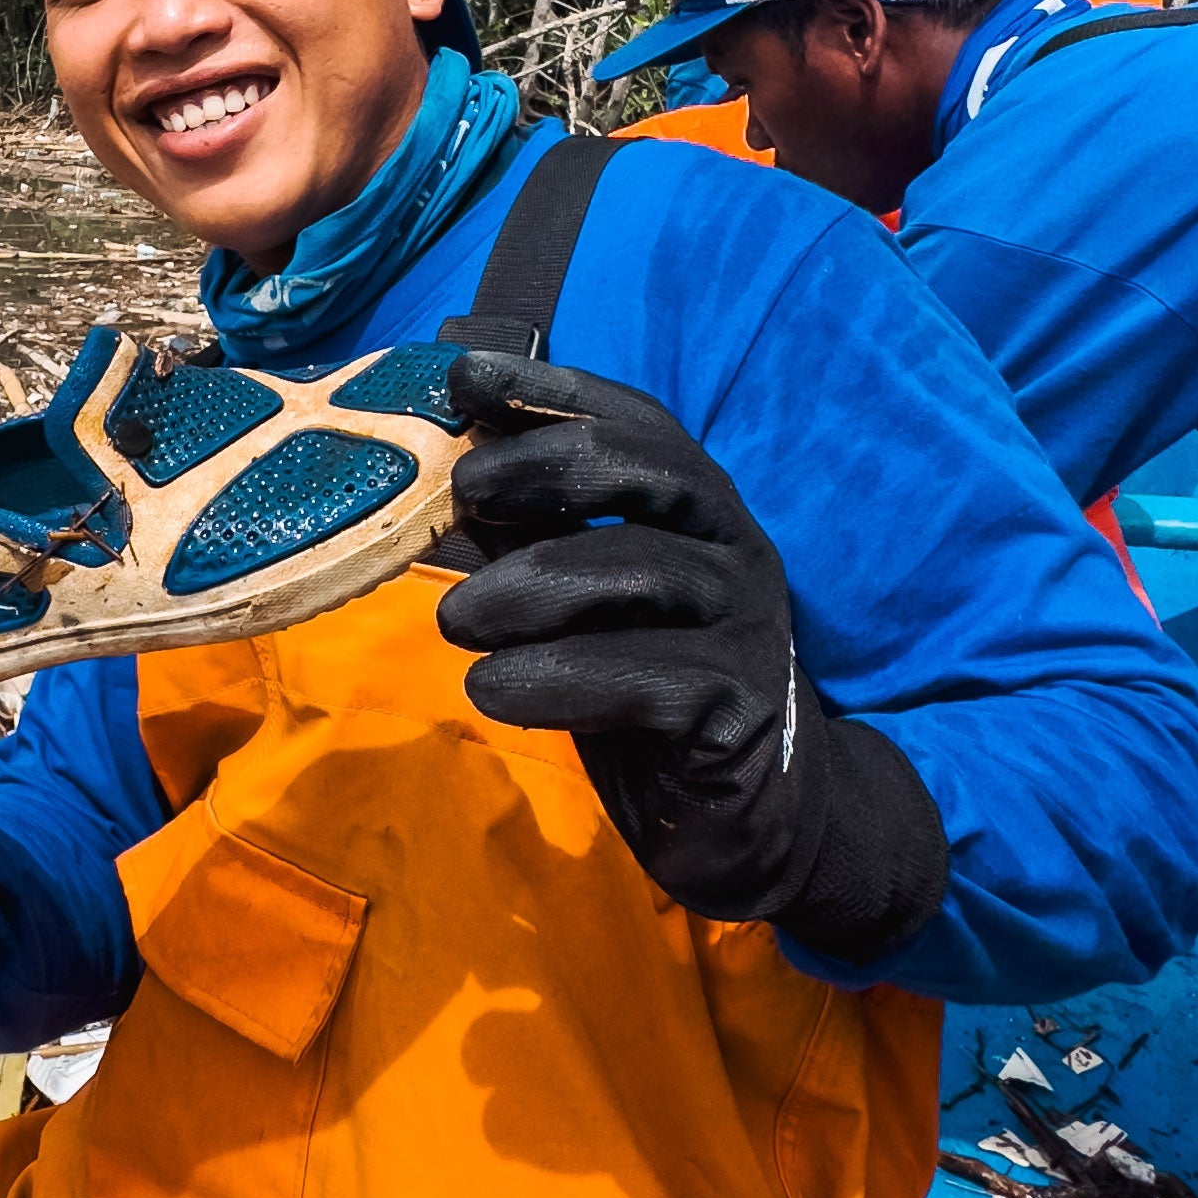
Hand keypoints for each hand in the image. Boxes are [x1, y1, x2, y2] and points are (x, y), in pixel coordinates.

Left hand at [433, 354, 947, 961]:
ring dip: (535, 586)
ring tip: (455, 622)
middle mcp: (733, 551)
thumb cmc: (652, 698)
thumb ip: (532, 540)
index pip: (636, 425)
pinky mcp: (742, 711)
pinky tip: (494, 691)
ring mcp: (748, 628)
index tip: (466, 376)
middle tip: (463, 492)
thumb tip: (442, 475)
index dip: (552, 390)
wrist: (755, 821)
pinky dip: (563, 678)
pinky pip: (654, 677)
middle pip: (650, 471)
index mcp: (697, 513)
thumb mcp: (584, 609)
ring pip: (646, 570)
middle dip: (547, 465)